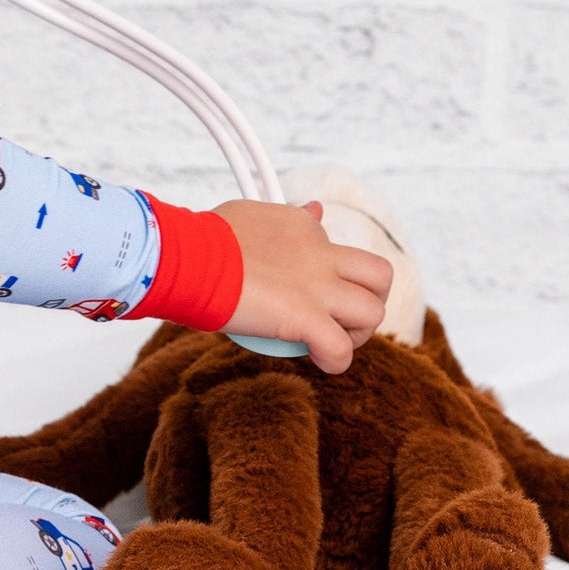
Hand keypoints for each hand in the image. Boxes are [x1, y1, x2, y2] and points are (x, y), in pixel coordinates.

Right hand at [214, 199, 392, 374]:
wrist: (189, 258)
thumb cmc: (204, 239)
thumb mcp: (252, 213)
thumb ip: (286, 215)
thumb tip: (315, 209)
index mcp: (304, 228)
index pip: (336, 248)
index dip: (330, 273)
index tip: (306, 286)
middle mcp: (320, 255)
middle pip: (379, 275)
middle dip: (371, 299)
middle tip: (341, 316)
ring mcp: (317, 287)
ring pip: (373, 313)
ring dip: (357, 333)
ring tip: (330, 341)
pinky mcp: (306, 318)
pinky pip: (340, 349)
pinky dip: (335, 361)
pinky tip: (320, 360)